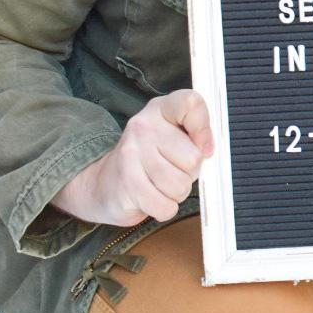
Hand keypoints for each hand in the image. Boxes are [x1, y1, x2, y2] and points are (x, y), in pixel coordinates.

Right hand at [51, 89, 214, 226]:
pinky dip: (164, 208)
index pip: (191, 103)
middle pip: (193, 158)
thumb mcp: (174, 136)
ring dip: (177, 193)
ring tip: (162, 184)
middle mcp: (144, 126)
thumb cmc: (151, 159)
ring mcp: (132, 153)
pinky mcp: (127, 182)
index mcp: (161, 109)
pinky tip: (152, 197)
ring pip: (180, 185)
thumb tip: (208, 149)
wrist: (104, 182)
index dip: (204, 129)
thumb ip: (196, 135)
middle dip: (190, 173)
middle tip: (174, 170)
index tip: (204, 147)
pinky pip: (165, 206)